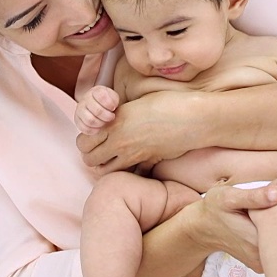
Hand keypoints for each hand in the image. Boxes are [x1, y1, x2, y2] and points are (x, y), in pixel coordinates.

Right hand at [74, 86, 118, 134]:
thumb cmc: (107, 102)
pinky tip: (98, 128)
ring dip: (100, 124)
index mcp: (95, 91)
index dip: (109, 104)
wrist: (98, 106)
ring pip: (90, 120)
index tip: (113, 108)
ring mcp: (79, 109)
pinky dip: (93, 130)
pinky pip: (84, 128)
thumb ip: (114, 99)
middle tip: (111, 117)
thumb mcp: (113, 97)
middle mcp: (85, 99)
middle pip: (97, 110)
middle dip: (107, 116)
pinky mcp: (77, 120)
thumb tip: (111, 107)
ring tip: (104, 122)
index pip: (102, 96)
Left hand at [76, 91, 207, 173]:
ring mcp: (133, 154)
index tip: (93, 138)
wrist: (194, 117)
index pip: (83, 141)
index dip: (85, 141)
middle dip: (91, 156)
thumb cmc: (168, 102)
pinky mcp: (147, 162)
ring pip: (104, 172)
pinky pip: (128, 173)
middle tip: (99, 150)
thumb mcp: (137, 104)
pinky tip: (131, 163)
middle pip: (89, 160)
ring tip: (112, 158)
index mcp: (114, 122)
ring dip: (105, 166)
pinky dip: (126, 172)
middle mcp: (120, 140)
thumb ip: (120, 117)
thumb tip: (110, 125)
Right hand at [187, 184, 276, 272]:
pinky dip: (271, 237)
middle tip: (270, 204)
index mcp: (256, 237)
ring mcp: (259, 261)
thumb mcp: (229, 196)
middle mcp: (260, 254)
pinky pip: (273, 250)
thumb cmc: (214, 208)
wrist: (202, 227)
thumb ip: (254, 196)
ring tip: (261, 216)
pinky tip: (259, 226)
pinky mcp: (258, 263)